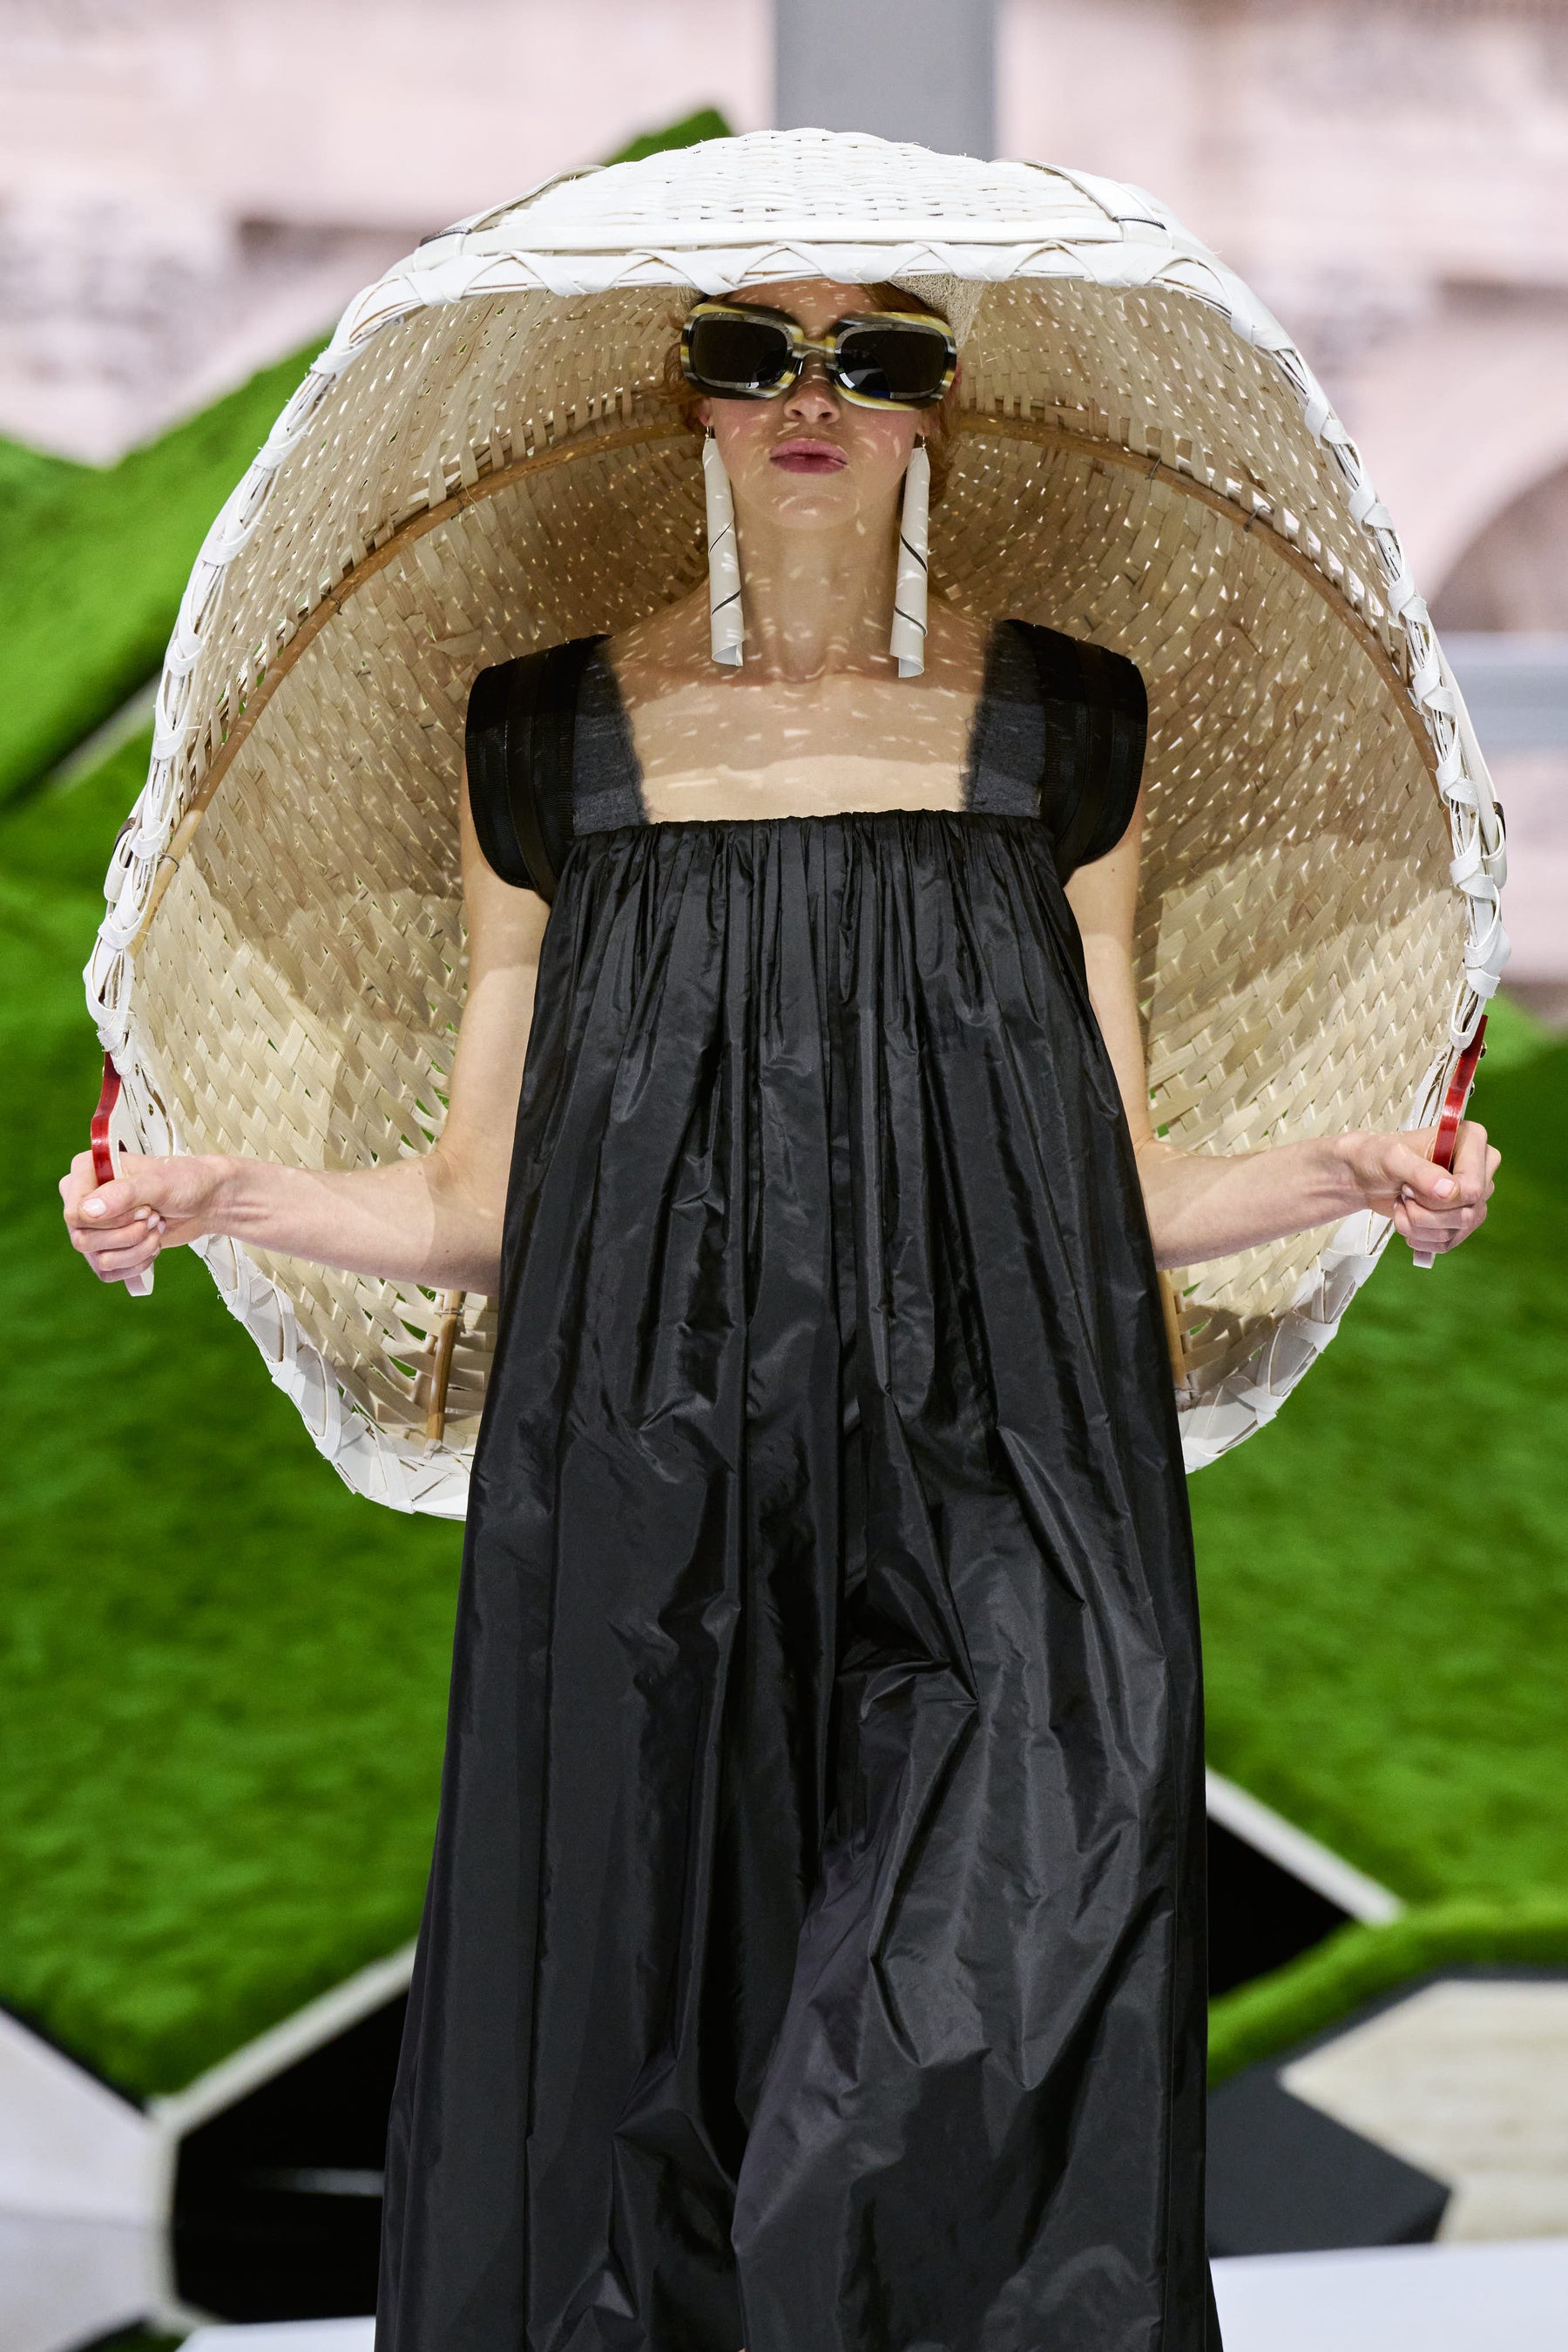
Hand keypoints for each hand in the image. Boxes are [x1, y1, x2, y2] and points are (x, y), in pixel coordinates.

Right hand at [60, 1150, 228, 1285]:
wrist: (204, 1201)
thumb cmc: (183, 1182)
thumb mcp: (158, 1183)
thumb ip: (123, 1194)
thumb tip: (86, 1211)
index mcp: (87, 1172)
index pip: (74, 1213)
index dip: (111, 1220)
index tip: (143, 1208)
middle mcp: (83, 1199)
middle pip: (82, 1239)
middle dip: (129, 1234)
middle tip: (154, 1216)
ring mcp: (93, 1227)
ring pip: (98, 1259)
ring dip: (137, 1248)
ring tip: (157, 1227)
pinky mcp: (106, 1247)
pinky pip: (108, 1272)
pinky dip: (137, 1263)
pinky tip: (152, 1244)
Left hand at [1338, 1120, 1498, 1258]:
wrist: (1364, 1176)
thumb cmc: (1377, 1157)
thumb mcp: (1393, 1158)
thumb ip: (1421, 1172)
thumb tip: (1451, 1192)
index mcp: (1472, 1140)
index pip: (1473, 1188)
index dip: (1437, 1198)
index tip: (1407, 1185)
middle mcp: (1481, 1167)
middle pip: (1468, 1212)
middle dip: (1425, 1213)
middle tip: (1403, 1194)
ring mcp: (1473, 1194)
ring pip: (1458, 1230)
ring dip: (1419, 1226)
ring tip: (1402, 1205)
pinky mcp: (1461, 1217)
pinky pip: (1451, 1241)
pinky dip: (1422, 1239)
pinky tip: (1407, 1221)